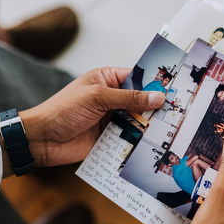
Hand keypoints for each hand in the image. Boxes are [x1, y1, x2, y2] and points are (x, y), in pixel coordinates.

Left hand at [19, 67, 164, 167]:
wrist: (42, 140)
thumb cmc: (63, 110)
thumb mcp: (97, 98)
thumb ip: (128, 98)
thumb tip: (158, 97)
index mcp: (107, 80)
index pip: (137, 78)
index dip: (156, 82)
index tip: (177, 87)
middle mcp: (111, 99)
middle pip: (141, 102)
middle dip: (157, 107)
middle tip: (181, 111)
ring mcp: (110, 120)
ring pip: (137, 122)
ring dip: (150, 127)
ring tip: (174, 130)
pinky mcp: (109, 139)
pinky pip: (129, 140)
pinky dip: (140, 143)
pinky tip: (156, 146)